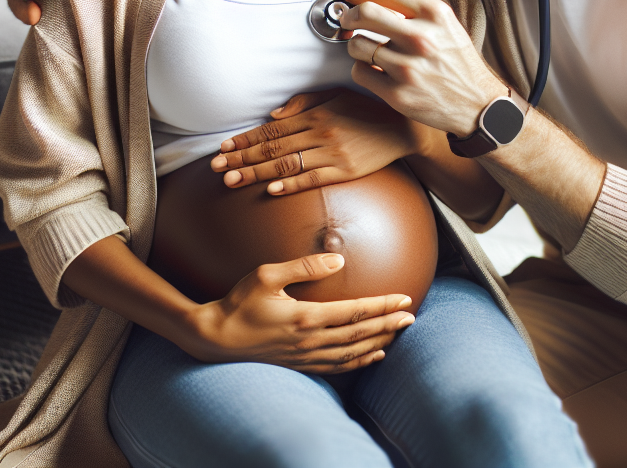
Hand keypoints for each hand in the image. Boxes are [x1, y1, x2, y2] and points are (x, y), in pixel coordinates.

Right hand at [185, 252, 415, 373]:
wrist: (215, 338)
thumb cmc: (239, 302)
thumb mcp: (266, 274)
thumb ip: (303, 266)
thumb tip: (337, 260)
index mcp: (305, 317)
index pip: (354, 312)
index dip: (381, 306)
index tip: (404, 299)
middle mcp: (309, 340)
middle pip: (359, 335)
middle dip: (388, 325)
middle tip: (412, 317)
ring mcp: (305, 356)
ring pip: (352, 353)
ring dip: (378, 343)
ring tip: (398, 334)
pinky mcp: (299, 364)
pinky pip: (337, 366)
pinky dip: (359, 361)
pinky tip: (372, 355)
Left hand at [211, 88, 419, 194]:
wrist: (402, 128)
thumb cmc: (366, 110)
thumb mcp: (336, 95)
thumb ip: (304, 103)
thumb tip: (274, 116)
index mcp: (316, 114)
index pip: (272, 129)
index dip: (246, 139)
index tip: (223, 148)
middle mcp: (320, 133)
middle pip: (273, 148)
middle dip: (242, 158)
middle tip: (216, 168)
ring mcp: (333, 153)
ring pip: (288, 164)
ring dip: (257, 173)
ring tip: (233, 181)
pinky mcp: (346, 171)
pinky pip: (314, 179)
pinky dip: (292, 184)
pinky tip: (272, 190)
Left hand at [336, 0, 507, 137]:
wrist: (477, 104)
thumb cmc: (457, 62)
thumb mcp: (446, 25)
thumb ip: (413, 10)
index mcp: (434, 15)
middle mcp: (421, 38)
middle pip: (365, 13)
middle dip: (348, 15)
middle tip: (347, 20)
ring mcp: (408, 67)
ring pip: (357, 45)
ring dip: (357, 46)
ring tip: (370, 51)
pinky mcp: (398, 94)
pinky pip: (360, 73)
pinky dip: (362, 70)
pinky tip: (376, 71)